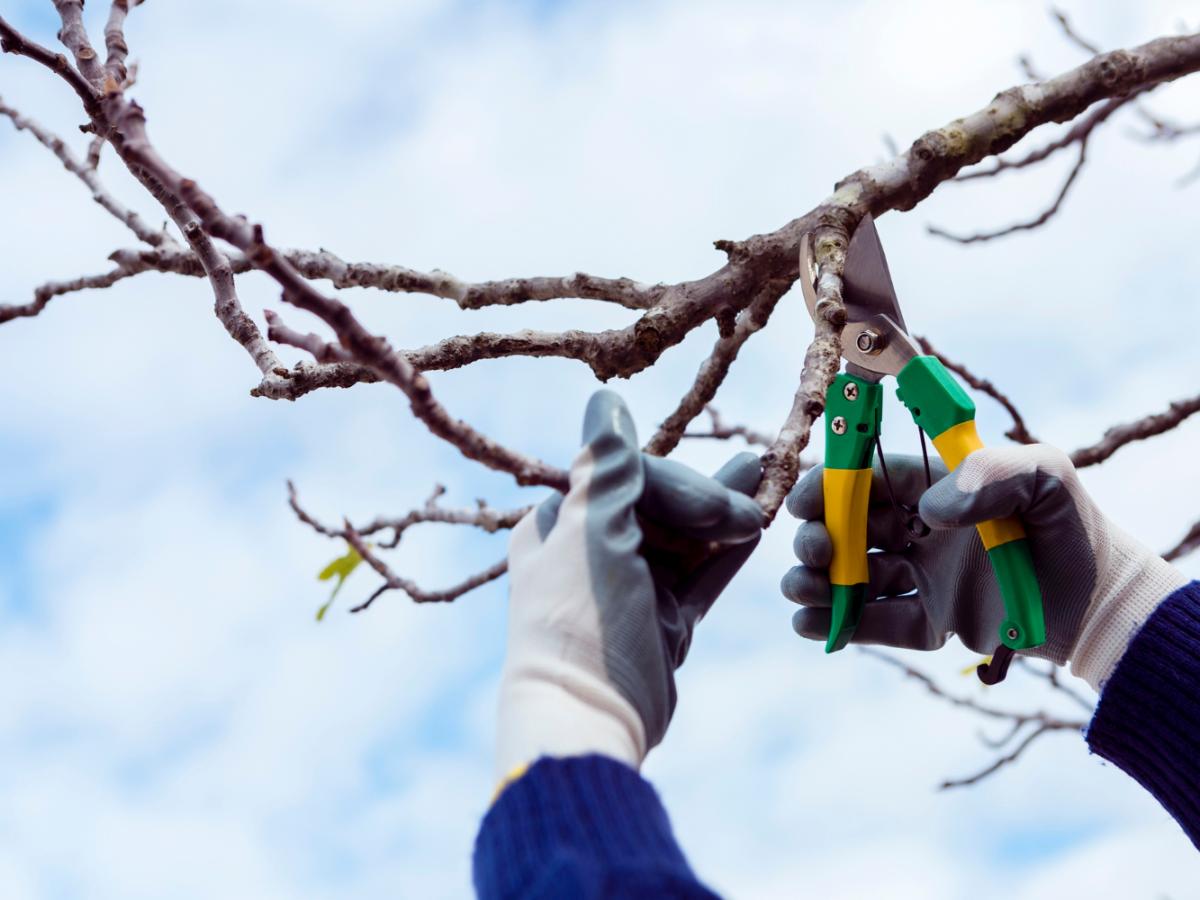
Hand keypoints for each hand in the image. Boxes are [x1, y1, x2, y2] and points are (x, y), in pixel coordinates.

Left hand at [496, 391, 762, 779]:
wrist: (588, 716)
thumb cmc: (579, 617)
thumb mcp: (592, 533)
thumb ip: (608, 468)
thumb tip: (605, 400)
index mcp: (560, 524)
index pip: (626, 476)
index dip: (675, 482)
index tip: (714, 503)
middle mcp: (592, 550)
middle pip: (660, 503)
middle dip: (708, 496)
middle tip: (755, 495)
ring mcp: (632, 587)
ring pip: (687, 537)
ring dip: (725, 512)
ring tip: (766, 475)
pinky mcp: (663, 620)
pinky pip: (701, 576)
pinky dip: (727, 554)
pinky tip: (759, 527)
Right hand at [781, 445, 1186, 687]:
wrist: (1104, 605)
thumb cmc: (1073, 528)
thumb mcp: (1045, 477)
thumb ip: (990, 472)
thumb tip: (929, 511)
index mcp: (937, 488)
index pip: (868, 480)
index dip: (829, 487)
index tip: (805, 503)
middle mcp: (922, 531)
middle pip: (850, 529)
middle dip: (818, 539)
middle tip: (817, 554)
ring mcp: (925, 578)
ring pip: (855, 578)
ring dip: (819, 583)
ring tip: (802, 592)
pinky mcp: (934, 623)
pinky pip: (880, 624)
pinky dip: (843, 625)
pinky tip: (813, 626)